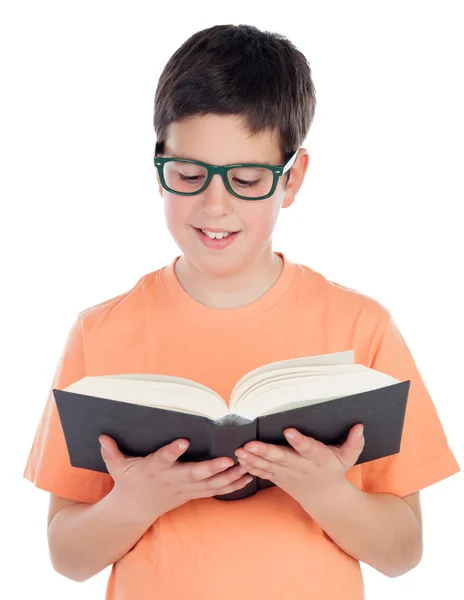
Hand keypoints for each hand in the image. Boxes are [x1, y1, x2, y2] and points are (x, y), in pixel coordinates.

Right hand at [99, 435, 252, 519]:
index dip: (172, 451)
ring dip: (229, 477)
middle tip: (229, 458)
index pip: (163, 458)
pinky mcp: (192, 494)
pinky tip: (247, 477)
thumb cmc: (128, 482)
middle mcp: (171, 480)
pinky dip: (231, 485)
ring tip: (246, 467)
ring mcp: (183, 490)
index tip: (183, 441)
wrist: (134, 510)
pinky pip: (214, 491)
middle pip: (193, 475)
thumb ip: (111, 452)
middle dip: (212, 468)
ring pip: (209, 485)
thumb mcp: (117, 467)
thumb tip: (102, 436)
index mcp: (154, 470)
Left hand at [234, 424, 364, 504]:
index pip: (309, 448)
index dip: (299, 440)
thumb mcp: (348, 457)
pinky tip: (240, 460)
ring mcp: (288, 474)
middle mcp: (301, 467)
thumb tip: (360, 426)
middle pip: (282, 458)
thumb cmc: (335, 470)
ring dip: (253, 459)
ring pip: (268, 466)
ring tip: (240, 451)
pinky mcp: (278, 478)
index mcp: (318, 459)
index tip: (289, 430)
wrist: (324, 496)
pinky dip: (251, 468)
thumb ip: (354, 442)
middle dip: (266, 452)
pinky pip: (263, 474)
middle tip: (250, 444)